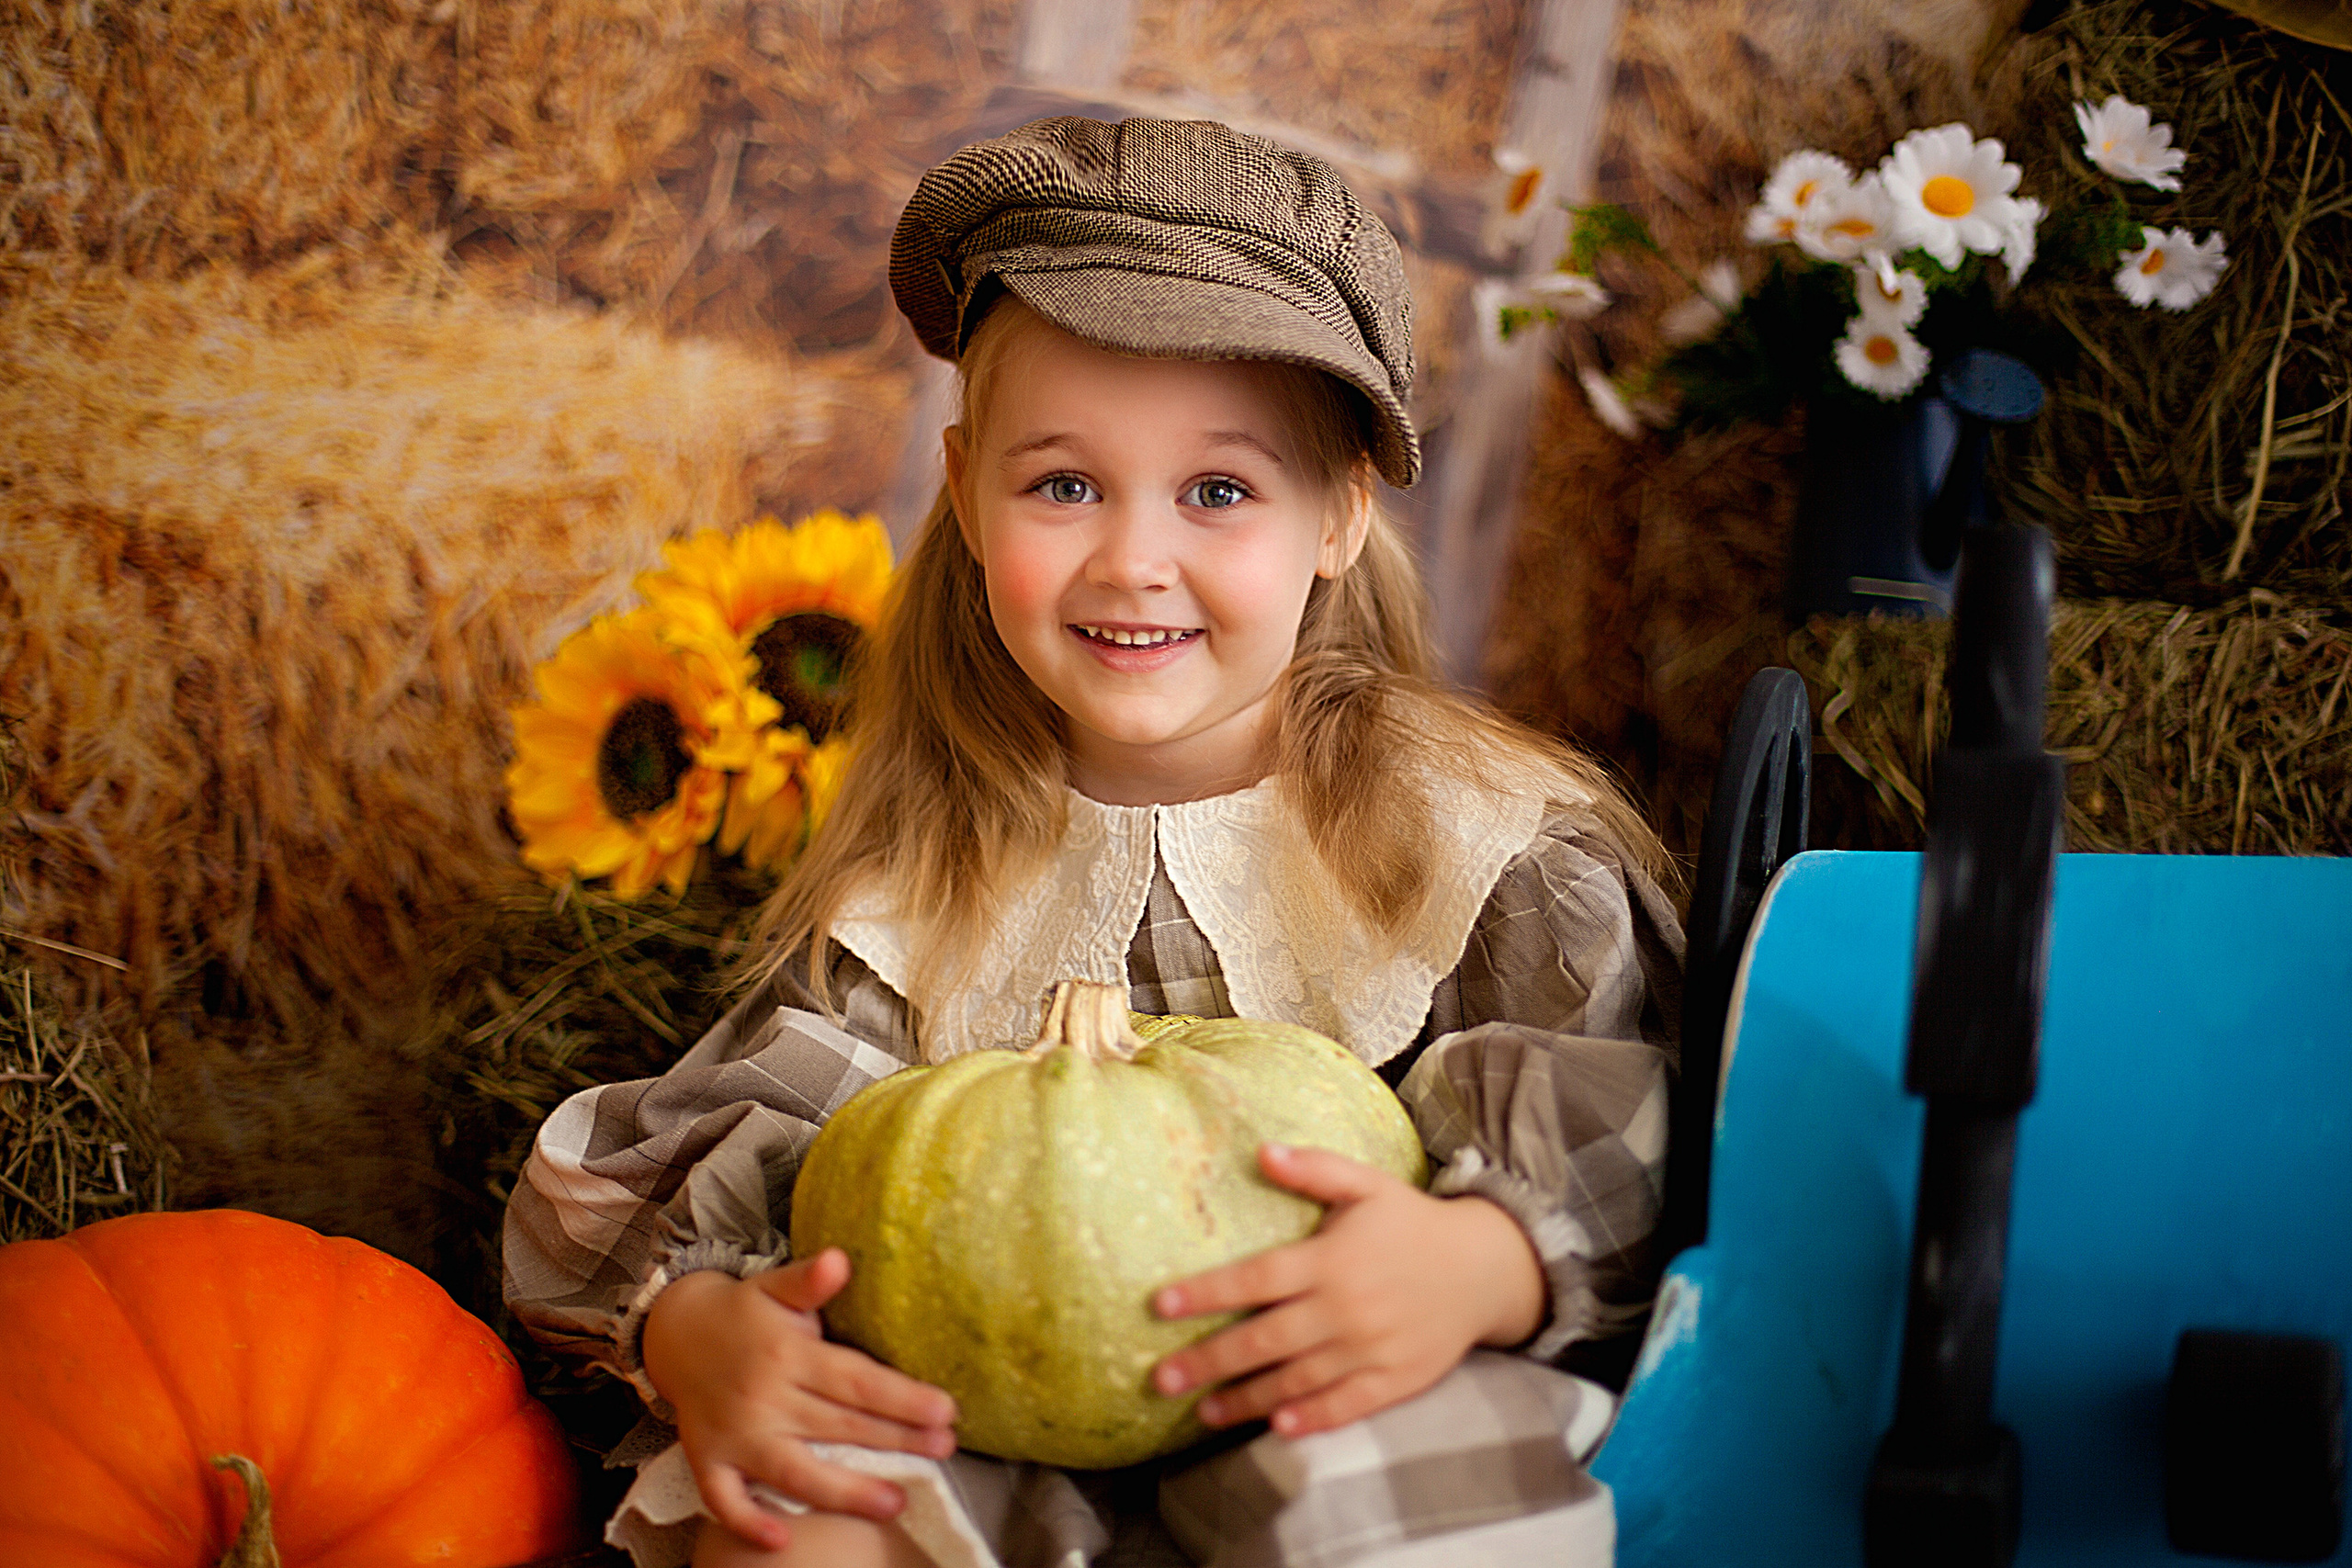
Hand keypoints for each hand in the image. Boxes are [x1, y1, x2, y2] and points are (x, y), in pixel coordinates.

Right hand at [640, 1249, 958, 1552]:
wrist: (675, 1334)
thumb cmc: (744, 1313)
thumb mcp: (776, 1286)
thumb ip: (809, 1279)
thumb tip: (839, 1259)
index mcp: (785, 1355)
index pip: (854, 1380)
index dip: (902, 1398)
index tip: (946, 1410)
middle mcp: (761, 1399)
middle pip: (838, 1427)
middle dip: (896, 1441)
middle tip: (945, 1449)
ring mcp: (734, 1436)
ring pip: (794, 1472)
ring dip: (845, 1492)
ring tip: (895, 1501)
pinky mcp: (708, 1461)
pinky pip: (725, 1500)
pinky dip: (748, 1523)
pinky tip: (782, 1542)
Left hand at [1149, 1143, 1545, 1439]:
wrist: (1485, 1268)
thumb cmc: (1412, 1223)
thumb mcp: (1368, 1184)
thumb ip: (1314, 1170)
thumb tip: (1261, 1151)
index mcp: (1331, 1259)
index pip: (1255, 1279)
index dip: (1206, 1293)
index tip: (1160, 1305)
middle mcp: (1345, 1308)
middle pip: (1264, 1339)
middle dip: (1209, 1361)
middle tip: (1162, 1379)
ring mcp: (1371, 1348)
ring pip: (1296, 1380)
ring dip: (1246, 1398)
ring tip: (1203, 1412)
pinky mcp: (1395, 1379)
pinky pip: (1346, 1405)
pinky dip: (1311, 1419)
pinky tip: (1277, 1427)